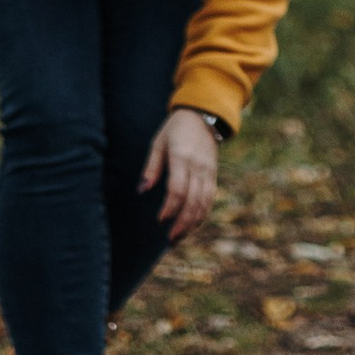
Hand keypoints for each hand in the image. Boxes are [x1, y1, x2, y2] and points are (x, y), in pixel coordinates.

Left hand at [141, 106, 221, 241]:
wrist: (203, 115)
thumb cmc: (175, 128)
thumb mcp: (158, 142)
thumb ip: (151, 167)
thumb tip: (141, 190)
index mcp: (182, 157)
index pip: (178, 189)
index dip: (169, 208)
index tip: (160, 220)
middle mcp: (198, 166)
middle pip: (193, 200)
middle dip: (182, 222)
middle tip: (170, 239)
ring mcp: (209, 171)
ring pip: (204, 202)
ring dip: (193, 222)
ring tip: (180, 237)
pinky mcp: (214, 174)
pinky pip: (210, 198)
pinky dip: (203, 213)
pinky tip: (193, 225)